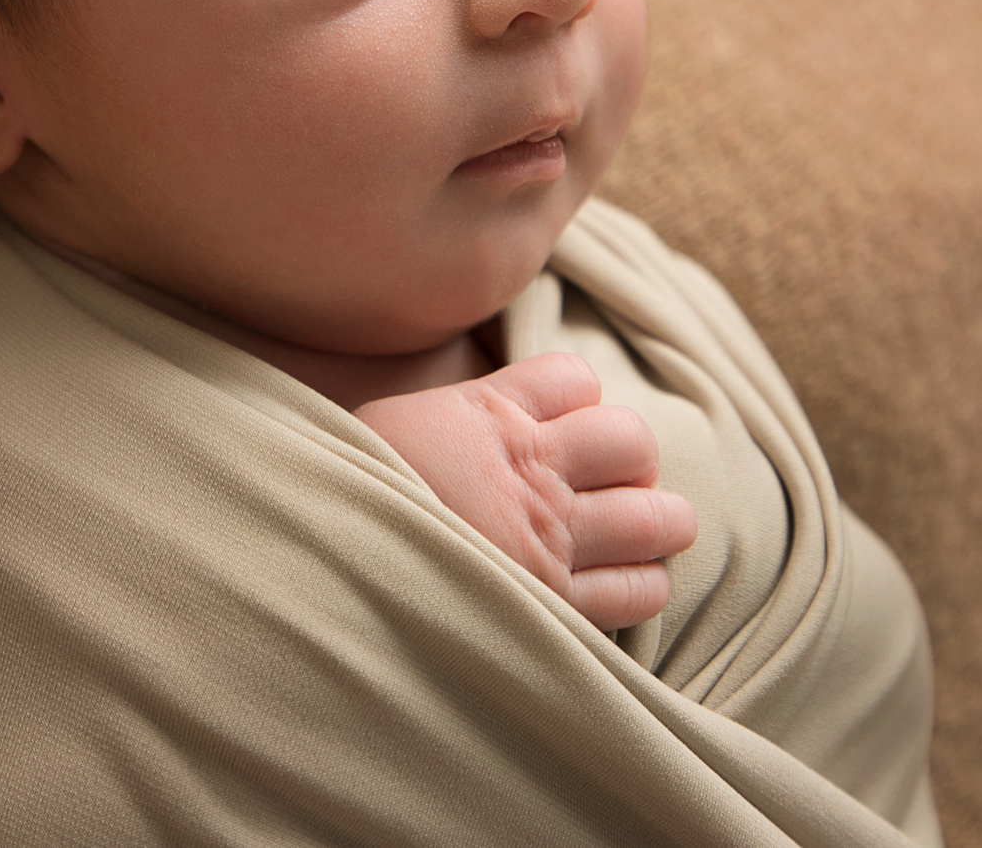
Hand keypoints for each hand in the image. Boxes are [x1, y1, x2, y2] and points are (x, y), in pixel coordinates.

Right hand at [353, 352, 696, 629]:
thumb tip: (470, 421)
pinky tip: (623, 584)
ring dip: (657, 523)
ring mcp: (549, 538)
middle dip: (631, 462)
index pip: (574, 378)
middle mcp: (531, 470)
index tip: (558, 427)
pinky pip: (638, 590)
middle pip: (632, 441)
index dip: (576, 402)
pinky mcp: (556, 604)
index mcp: (487, 415)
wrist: (324, 566)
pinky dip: (642, 586)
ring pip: (656, 517)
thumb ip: (447, 421)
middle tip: (607, 486)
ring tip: (638, 535)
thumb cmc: (343, 497)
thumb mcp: (387, 428)